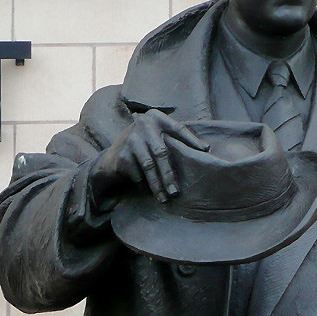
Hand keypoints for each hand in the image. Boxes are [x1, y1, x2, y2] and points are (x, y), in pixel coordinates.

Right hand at [89, 110, 208, 206]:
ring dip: (158, 185)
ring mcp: (131, 139)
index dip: (192, 140)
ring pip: (149, 166)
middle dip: (170, 174)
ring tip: (164, 198)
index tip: (205, 151)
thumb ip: (174, 138)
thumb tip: (205, 149)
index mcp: (156, 117)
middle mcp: (143, 125)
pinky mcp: (122, 154)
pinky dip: (144, 185)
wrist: (111, 157)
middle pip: (162, 152)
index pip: (178, 128)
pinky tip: (149, 193)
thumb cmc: (142, 146)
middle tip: (176, 191)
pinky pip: (138, 175)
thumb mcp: (156, 136)